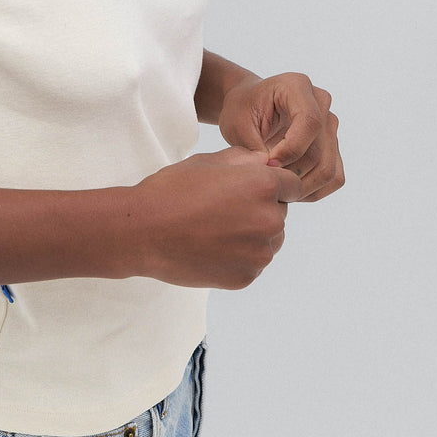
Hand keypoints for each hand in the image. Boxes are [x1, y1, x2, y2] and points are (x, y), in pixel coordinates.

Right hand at [132, 147, 303, 289]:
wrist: (142, 232)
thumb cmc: (172, 190)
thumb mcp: (207, 161)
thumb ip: (244, 159)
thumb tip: (267, 162)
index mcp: (263, 186)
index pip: (293, 185)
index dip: (275, 185)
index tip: (254, 189)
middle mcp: (269, 220)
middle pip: (280, 214)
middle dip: (261, 210)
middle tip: (224, 210)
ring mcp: (258, 253)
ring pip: (269, 241)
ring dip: (252, 236)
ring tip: (216, 230)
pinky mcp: (246, 277)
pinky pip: (252, 264)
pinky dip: (238, 258)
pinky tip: (210, 248)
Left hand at [217, 72, 343, 202]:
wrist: (249, 106)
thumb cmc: (241, 110)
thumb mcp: (237, 124)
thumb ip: (254, 146)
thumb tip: (274, 172)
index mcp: (298, 86)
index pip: (310, 122)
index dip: (291, 149)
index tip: (268, 164)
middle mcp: (321, 103)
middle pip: (320, 151)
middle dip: (293, 174)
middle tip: (267, 182)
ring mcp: (330, 124)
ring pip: (329, 169)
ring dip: (303, 187)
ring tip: (276, 188)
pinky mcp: (333, 145)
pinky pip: (334, 177)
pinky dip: (314, 190)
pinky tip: (290, 190)